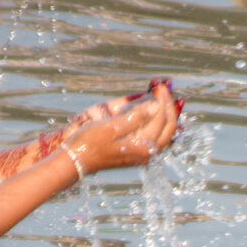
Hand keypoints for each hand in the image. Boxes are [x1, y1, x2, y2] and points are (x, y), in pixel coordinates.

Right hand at [63, 80, 181, 174]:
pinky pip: (159, 139)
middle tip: (164, 87)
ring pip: (166, 133)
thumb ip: (136, 116)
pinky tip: (165, 118)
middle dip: (169, 105)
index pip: (163, 119)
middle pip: (169, 126)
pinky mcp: (137, 154)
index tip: (159, 85)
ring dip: (169, 114)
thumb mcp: (111, 126)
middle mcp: (147, 152)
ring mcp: (143, 154)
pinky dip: (163, 125)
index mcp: (143, 146)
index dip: (163, 100)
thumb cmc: (89, 142)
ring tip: (172, 98)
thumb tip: (156, 106)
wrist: (75, 161)